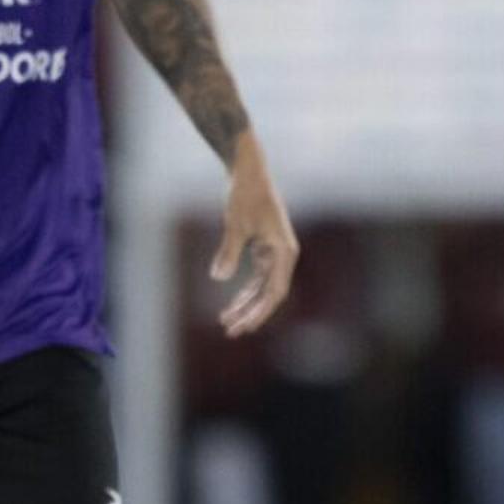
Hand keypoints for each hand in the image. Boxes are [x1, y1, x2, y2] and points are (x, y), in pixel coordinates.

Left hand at [211, 147, 298, 336]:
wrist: (248, 171)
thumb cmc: (245, 195)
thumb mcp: (235, 224)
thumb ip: (229, 251)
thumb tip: (218, 278)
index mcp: (284, 251)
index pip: (274, 293)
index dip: (259, 313)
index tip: (244, 327)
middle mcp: (283, 255)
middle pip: (269, 295)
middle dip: (250, 314)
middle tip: (231, 332)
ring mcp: (274, 253)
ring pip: (262, 288)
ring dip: (245, 305)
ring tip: (226, 321)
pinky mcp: (264, 248)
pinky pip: (256, 278)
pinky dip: (244, 291)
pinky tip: (231, 304)